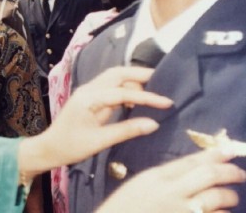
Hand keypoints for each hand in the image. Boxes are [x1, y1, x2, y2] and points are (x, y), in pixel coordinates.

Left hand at [18, 67, 172, 174]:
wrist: (49, 147)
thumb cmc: (71, 146)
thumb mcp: (100, 141)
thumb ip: (127, 130)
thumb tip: (154, 123)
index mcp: (89, 98)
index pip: (123, 92)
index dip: (147, 97)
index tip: (167, 102)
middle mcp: (88, 89)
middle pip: (117, 73)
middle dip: (140, 75)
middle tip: (163, 83)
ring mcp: (87, 90)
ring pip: (113, 77)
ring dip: (133, 80)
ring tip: (153, 91)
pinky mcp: (88, 96)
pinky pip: (109, 85)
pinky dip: (125, 87)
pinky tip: (135, 100)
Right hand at [97, 149, 245, 212]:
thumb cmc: (124, 208)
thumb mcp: (140, 185)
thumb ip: (163, 178)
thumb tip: (190, 172)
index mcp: (157, 177)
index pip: (191, 161)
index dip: (214, 155)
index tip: (230, 151)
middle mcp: (171, 192)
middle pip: (209, 176)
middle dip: (230, 173)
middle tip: (240, 174)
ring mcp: (180, 211)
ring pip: (217, 199)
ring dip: (229, 196)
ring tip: (232, 196)